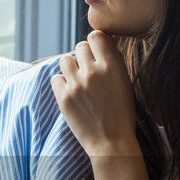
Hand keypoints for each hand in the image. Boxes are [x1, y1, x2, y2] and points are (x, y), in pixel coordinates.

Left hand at [49, 30, 136, 152]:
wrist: (111, 142)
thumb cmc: (121, 112)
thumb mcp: (124, 82)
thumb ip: (113, 61)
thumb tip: (101, 41)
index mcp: (112, 66)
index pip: (95, 36)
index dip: (95, 43)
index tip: (96, 53)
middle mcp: (93, 72)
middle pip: (80, 47)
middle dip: (83, 56)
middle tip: (88, 71)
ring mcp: (76, 84)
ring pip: (65, 60)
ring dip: (71, 68)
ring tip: (78, 81)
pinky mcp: (63, 97)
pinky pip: (55, 78)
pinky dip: (61, 83)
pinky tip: (70, 92)